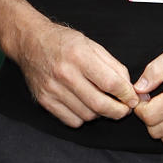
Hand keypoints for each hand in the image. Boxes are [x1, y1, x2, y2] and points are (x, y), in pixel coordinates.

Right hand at [15, 18, 137, 127]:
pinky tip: (84, 106)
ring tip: (103, 104)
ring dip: (101, 114)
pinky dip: (83, 118)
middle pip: (100, 105)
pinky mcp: (44, 100)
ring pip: (87, 115)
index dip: (127, 95)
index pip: (111, 83)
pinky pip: (72, 121)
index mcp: (79, 56)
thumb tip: (128, 88)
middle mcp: (64, 74)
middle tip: (125, 109)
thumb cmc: (62, 42)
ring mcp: (52, 89)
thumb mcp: (91, 44)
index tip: (133, 98)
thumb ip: (113, 65)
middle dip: (119, 111)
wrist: (29, 42)